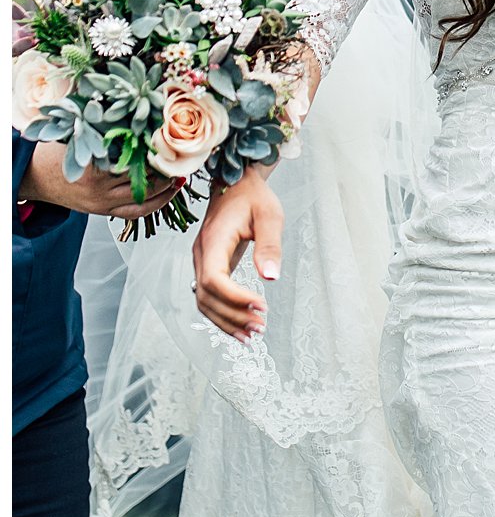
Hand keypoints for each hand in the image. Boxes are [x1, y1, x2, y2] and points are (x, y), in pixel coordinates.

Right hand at [19, 142, 180, 218]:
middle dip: (165, 167)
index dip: (155, 150)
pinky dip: (157, 203)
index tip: (171, 139)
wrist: (33, 177)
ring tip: (181, 171)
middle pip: (143, 178)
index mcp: (93, 167)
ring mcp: (102, 203)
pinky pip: (136, 212)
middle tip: (182, 155)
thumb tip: (137, 112)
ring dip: (166, 185)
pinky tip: (171, 191)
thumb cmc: (56, 153)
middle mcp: (99, 189)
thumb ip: (106, 129)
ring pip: (144, 197)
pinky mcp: (103, 212)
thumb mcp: (79, 136)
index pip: (134, 158)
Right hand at [191, 172, 282, 340]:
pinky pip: (208, 296)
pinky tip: (241, 325)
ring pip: (203, 301)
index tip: (262, 307)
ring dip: (225, 321)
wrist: (236, 182)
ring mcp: (202, 262)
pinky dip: (222, 313)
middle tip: (260, 328)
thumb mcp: (270, 215)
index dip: (235, 298)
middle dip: (232, 316)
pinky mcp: (209, 266)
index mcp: (213, 242)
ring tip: (252, 335)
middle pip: (206, 297)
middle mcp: (201, 255)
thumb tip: (272, 277)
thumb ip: (270, 246)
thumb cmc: (254, 196)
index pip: (215, 280)